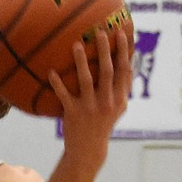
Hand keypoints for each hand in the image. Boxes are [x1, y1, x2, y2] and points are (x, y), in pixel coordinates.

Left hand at [48, 26, 132, 169]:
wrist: (88, 149)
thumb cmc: (103, 124)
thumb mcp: (118, 109)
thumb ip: (123, 89)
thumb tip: (130, 66)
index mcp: (119, 99)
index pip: (124, 71)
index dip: (124, 52)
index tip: (120, 33)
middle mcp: (106, 102)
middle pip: (107, 71)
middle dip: (105, 51)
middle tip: (100, 32)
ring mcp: (90, 108)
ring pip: (86, 80)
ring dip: (81, 61)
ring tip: (76, 44)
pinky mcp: (74, 113)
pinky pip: (64, 95)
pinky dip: (57, 84)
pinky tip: (50, 72)